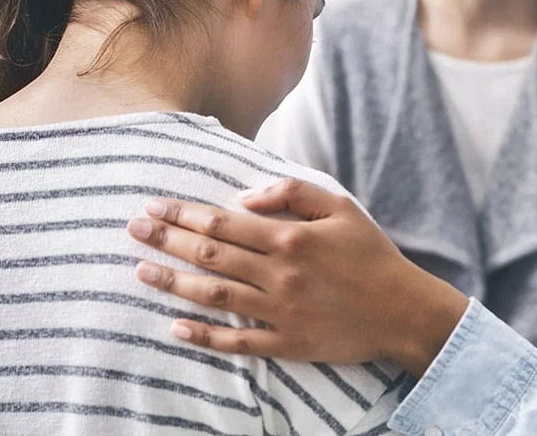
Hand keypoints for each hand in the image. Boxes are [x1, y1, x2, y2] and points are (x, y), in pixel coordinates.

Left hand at [126, 177, 468, 376]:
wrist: (403, 310)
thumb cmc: (371, 253)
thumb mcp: (340, 207)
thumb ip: (292, 192)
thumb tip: (244, 197)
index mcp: (289, 238)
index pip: (222, 223)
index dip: (183, 214)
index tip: (154, 206)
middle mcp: (279, 274)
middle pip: (210, 256)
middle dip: (166, 241)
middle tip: (133, 230)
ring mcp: (280, 312)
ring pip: (215, 296)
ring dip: (173, 283)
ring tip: (140, 273)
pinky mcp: (286, 343)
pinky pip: (237, 342)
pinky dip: (204, 336)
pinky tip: (175, 328)